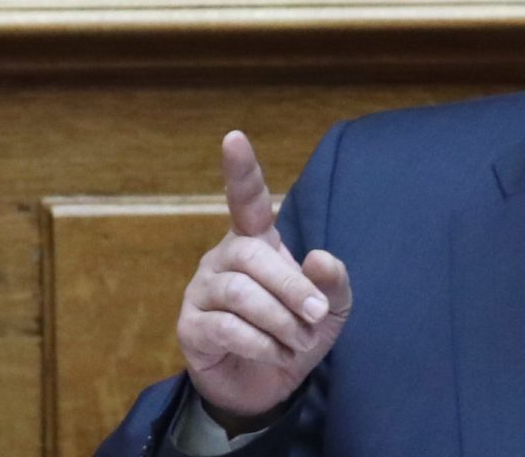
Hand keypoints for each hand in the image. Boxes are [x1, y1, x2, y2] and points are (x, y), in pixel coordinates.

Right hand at [177, 131, 351, 432]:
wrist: (268, 386)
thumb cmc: (296, 333)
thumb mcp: (331, 310)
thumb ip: (334, 283)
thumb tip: (318, 258)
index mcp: (256, 242)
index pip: (245, 200)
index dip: (241, 171)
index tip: (233, 137)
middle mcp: (223, 258)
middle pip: (252, 256)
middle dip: (291, 287)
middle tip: (316, 316)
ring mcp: (202, 291)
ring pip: (239, 293)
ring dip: (279, 321)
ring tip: (297, 341)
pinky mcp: (190, 327)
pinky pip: (225, 327)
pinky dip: (261, 343)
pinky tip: (276, 352)